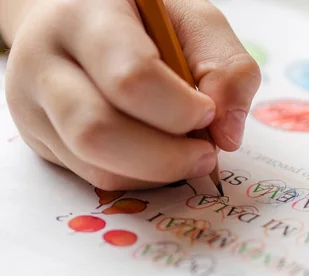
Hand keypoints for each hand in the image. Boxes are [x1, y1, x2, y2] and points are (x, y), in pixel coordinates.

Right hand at [2, 0, 260, 189]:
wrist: (73, 20)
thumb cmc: (141, 19)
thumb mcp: (194, 21)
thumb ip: (228, 68)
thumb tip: (227, 136)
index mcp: (84, 15)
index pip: (130, 78)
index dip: (179, 109)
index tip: (208, 113)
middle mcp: (43, 61)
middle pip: (99, 132)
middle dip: (168, 157)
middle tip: (206, 154)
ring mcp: (32, 105)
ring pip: (95, 165)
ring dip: (156, 174)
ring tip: (187, 156)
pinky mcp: (39, 139)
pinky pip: (94, 177)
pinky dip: (139, 178)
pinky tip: (157, 156)